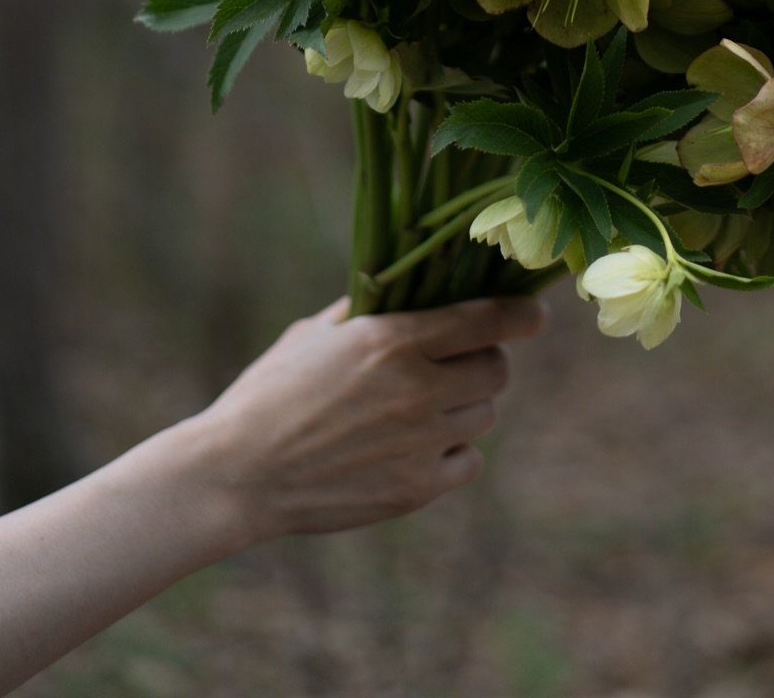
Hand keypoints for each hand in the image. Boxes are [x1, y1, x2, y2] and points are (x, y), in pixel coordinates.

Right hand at [190, 294, 547, 547]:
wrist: (237, 474)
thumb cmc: (269, 393)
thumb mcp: (315, 334)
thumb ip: (368, 311)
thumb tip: (407, 284)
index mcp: (392, 339)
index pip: (487, 319)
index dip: (522, 315)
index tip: (536, 314)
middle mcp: (415, 388)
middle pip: (496, 369)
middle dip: (486, 362)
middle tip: (460, 364)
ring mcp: (419, 442)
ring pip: (483, 415)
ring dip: (465, 407)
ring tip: (424, 409)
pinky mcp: (415, 489)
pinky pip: (467, 462)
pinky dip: (453, 454)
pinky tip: (419, 448)